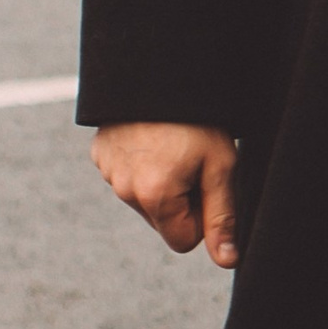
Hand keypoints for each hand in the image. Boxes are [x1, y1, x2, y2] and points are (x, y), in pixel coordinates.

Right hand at [93, 120, 239, 266]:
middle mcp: (123, 190)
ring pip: (143, 198)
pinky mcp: (99, 154)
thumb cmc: (198, 117)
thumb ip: (222, 216)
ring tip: (172, 143)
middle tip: (192, 158)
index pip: (183, 240)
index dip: (202, 215)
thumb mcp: (220, 164)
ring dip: (160, 181)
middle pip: (163, 220)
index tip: (207, 181)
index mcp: (154, 196)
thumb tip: (228, 261)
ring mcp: (107, 171)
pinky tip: (152, 137)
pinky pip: (125, 175)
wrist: (161, 67)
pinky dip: (140, 164)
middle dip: (180, 199)